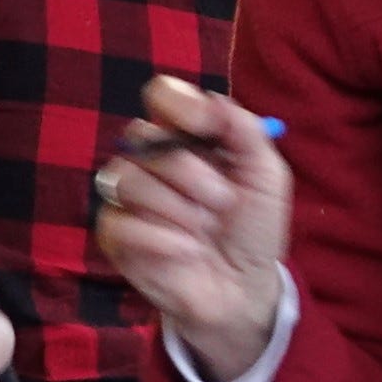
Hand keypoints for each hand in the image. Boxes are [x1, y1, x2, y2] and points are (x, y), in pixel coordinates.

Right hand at [97, 76, 290, 380]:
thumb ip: (244, 130)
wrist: (244, 286)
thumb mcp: (265, 175)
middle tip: (223, 204)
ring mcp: (129, 195)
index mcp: (187, 136)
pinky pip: (119, 221)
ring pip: (127, 178)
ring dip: (177, 209)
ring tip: (204, 232)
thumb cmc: (253, 228)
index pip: (162, 94)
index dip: (179, 104)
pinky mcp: (115, 234)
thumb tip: (210, 99)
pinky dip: (160, 238)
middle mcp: (152, 158)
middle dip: (190, 172)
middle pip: (142, 135)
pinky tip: (185, 251)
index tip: (206, 126)